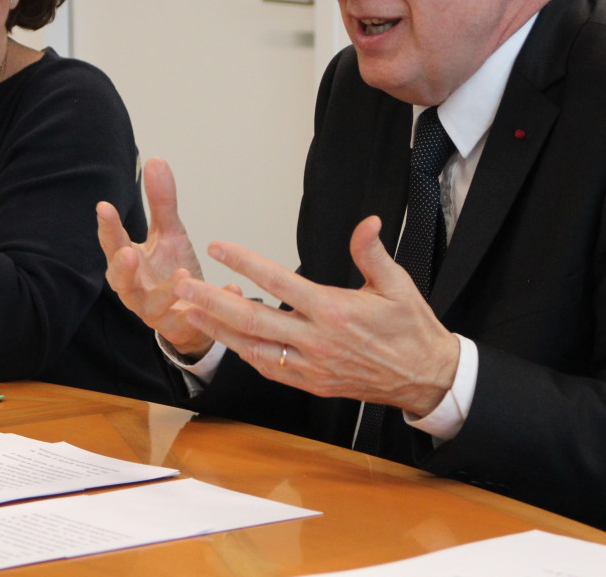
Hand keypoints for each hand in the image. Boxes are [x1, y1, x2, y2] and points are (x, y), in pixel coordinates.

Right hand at [97, 157, 236, 359]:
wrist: (189, 319)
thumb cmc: (170, 271)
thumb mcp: (169, 233)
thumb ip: (160, 202)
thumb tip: (155, 160)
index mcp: (129, 264)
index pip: (113, 244)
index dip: (108, 228)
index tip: (104, 207)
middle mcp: (135, 289)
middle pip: (120, 281)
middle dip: (122, 268)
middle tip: (128, 252)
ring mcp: (154, 311)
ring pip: (152, 305)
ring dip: (165, 291)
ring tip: (182, 273)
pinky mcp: (179, 328)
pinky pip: (193, 320)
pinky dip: (212, 304)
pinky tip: (231, 288)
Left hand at [174, 215, 459, 415]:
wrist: (425, 377)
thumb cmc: (411, 327)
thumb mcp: (398, 284)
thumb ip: (373, 254)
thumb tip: (367, 222)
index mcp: (333, 310)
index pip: (279, 281)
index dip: (244, 263)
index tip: (218, 246)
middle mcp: (316, 340)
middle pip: (252, 318)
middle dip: (211, 300)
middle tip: (179, 284)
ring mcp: (311, 365)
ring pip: (253, 348)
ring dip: (217, 329)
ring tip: (187, 310)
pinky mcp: (312, 383)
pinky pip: (269, 368)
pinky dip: (243, 353)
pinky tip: (226, 339)